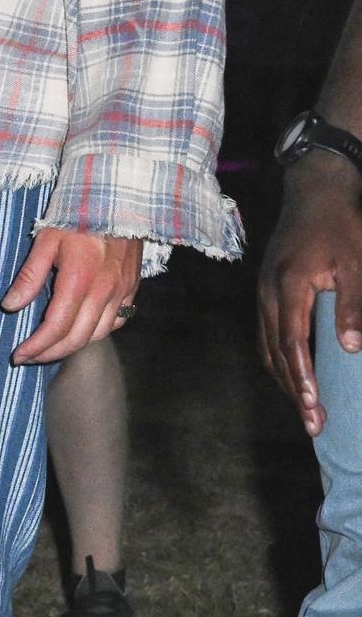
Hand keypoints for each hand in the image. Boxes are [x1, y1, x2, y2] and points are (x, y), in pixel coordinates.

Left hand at [2, 227, 143, 365]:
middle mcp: (104, 291)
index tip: (18, 355)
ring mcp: (122, 291)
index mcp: (79, 279)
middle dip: (50, 354)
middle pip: (77, 339)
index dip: (36, 346)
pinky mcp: (132, 288)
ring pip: (97, 334)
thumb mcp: (47, 239)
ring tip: (50, 348)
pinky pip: (116, 322)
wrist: (120, 196)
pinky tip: (80, 330)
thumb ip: (30, 275)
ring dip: (72, 347)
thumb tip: (10, 306)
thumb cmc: (78, 214)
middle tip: (29, 358)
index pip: (56, 327)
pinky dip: (96, 332)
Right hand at [258, 156, 361, 436]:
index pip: (292, 342)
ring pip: (267, 347)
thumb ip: (352, 304)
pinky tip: (293, 375)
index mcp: (289, 286)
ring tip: (305, 410)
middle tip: (313, 425)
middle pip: (275, 353)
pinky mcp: (266, 292)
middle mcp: (268, 294)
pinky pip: (266, 336)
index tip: (313, 407)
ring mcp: (263, 293)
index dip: (301, 377)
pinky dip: (279, 361)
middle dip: (294, 392)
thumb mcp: (355, 261)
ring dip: (285, 380)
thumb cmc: (340, 224)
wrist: (313, 191)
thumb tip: (351, 349)